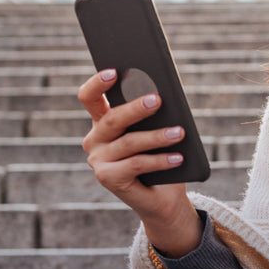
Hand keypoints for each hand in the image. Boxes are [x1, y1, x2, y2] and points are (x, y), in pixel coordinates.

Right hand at [78, 69, 200, 255]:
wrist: (163, 197)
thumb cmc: (161, 156)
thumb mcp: (157, 130)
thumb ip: (153, 114)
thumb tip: (161, 95)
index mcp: (102, 122)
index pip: (89, 97)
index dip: (97, 83)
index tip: (114, 71)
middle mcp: (95, 139)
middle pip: (111, 119)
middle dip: (135, 108)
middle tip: (158, 99)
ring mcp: (98, 160)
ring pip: (128, 142)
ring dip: (156, 136)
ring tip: (179, 132)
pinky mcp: (107, 178)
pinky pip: (136, 164)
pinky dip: (160, 160)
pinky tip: (178, 157)